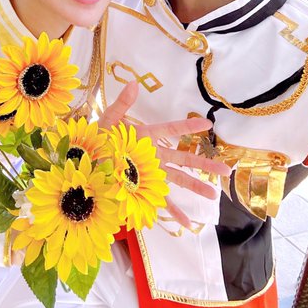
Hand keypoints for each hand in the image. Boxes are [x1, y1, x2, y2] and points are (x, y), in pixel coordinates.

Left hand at [100, 81, 230, 228]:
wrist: (82, 161)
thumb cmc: (96, 140)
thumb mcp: (107, 121)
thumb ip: (122, 104)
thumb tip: (133, 83)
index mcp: (145, 137)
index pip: (171, 130)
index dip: (188, 127)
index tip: (209, 123)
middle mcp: (152, 156)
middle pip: (183, 159)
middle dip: (204, 164)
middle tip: (225, 170)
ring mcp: (148, 174)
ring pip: (177, 180)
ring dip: (195, 188)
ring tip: (214, 196)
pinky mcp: (141, 190)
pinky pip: (160, 202)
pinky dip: (173, 213)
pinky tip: (187, 224)